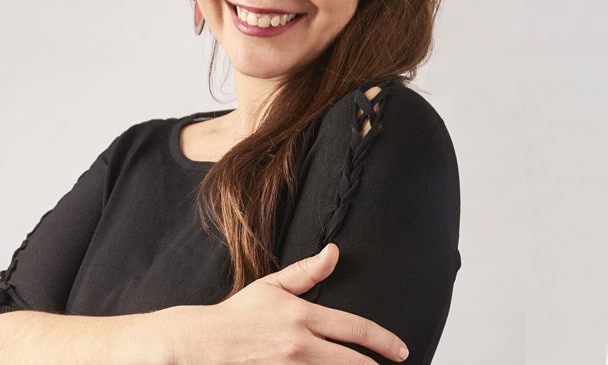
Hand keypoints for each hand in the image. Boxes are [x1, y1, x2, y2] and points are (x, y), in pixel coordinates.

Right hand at [173, 243, 408, 364]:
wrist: (208, 342)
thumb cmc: (240, 314)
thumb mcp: (272, 286)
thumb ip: (307, 272)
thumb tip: (334, 252)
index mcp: (301, 316)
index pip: (354, 328)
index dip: (383, 340)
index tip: (399, 349)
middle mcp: (301, 345)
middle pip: (352, 362)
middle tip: (396, 363)